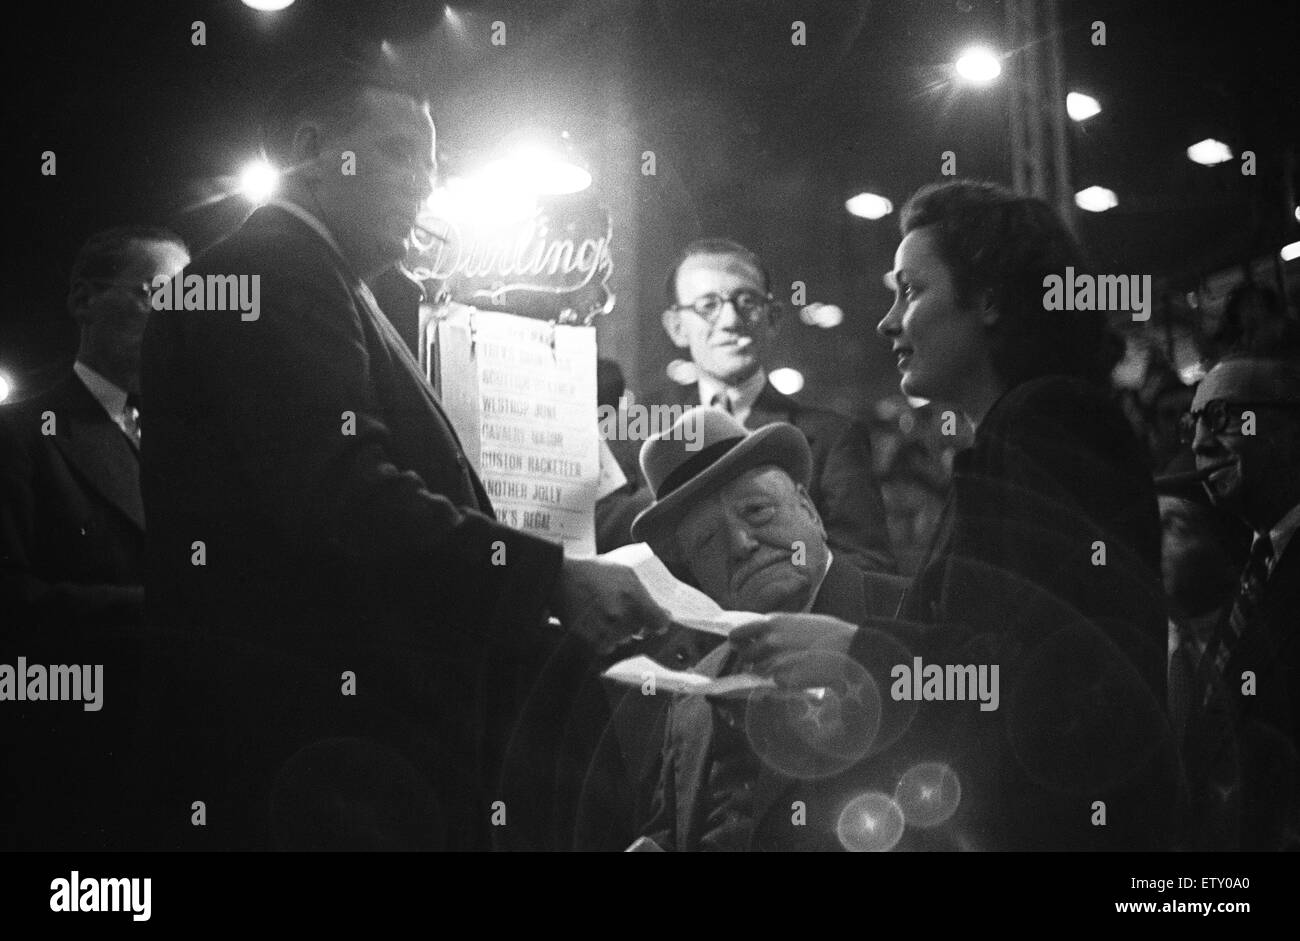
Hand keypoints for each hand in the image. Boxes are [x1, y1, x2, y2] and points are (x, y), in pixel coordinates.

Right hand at [554, 556, 671, 655]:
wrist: (560, 580)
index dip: (659, 622)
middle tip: (619, 609)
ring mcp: (606, 631)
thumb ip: (643, 592)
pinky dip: (603, 638)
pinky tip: (594, 623)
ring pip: (623, 640)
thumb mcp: (624, 572)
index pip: (659, 623)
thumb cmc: (593, 572)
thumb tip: (661, 611)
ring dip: (618, 631)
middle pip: (639, 631)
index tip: (657, 621)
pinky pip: (606, 646)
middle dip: (634, 623)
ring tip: (603, 614)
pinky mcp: (591, 641)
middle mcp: (622, 617)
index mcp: (634, 598)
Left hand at [729, 613, 857, 685]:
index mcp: (773, 623)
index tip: (740, 645)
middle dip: (752, 661)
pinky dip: (781, 683)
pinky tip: (797, 678)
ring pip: (758, 672)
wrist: (850, 649)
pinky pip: (774, 684)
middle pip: (745, 656)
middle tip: (767, 662)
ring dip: (767, 673)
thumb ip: (779, 629)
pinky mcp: (784, 680)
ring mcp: (775, 661)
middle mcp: (769, 641)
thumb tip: (764, 637)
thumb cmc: (830, 634)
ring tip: (787, 669)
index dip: (738, 641)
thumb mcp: (800, 622)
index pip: (738, 633)